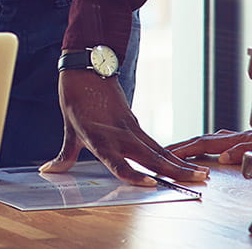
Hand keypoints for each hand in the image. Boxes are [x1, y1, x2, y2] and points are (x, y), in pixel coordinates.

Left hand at [40, 69, 209, 185]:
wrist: (88, 68)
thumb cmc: (76, 98)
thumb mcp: (68, 127)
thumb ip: (65, 154)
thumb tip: (48, 171)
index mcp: (100, 137)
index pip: (117, 161)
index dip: (132, 173)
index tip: (150, 182)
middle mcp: (120, 134)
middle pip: (149, 156)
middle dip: (174, 171)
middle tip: (198, 182)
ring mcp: (131, 128)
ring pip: (158, 150)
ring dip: (180, 164)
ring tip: (202, 175)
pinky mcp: (136, 124)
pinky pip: (156, 143)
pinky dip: (172, 155)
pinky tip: (186, 164)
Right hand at [167, 126, 251, 165]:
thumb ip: (246, 151)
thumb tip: (222, 157)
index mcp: (239, 139)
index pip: (204, 144)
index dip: (186, 150)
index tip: (168, 155)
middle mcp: (238, 137)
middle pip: (202, 141)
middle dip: (182, 146)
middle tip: (163, 152)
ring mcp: (242, 138)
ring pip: (210, 140)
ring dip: (192, 146)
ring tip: (178, 150)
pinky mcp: (248, 141)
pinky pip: (219, 143)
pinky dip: (206, 146)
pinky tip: (208, 148)